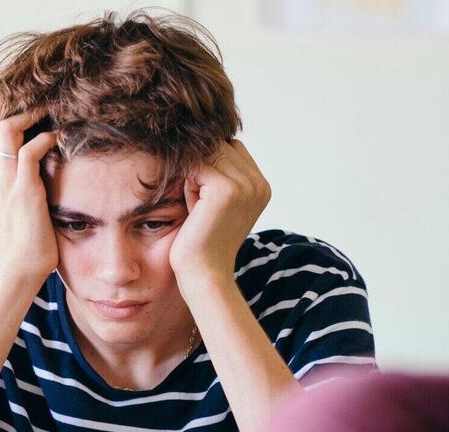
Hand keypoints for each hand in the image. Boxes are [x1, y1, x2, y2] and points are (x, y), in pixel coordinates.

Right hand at [0, 110, 59, 286]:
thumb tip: (51, 166)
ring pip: (8, 127)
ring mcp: (7, 180)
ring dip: (33, 113)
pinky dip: (46, 138)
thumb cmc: (27, 240)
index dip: (13, 109)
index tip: (39, 103)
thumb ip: (29, 181)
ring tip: (54, 109)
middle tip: (49, 99)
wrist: (20, 270)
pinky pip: (30, 151)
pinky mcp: (24, 191)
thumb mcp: (24, 203)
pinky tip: (62, 138)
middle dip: (22, 103)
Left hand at [168, 140, 270, 288]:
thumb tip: (199, 140)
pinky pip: (196, 166)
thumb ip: (218, 175)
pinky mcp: (227, 189)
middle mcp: (259, 184)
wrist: (203, 274)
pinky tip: (191, 208)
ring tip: (195, 206)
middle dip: (201, 167)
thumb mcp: (215, 203)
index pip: (232, 149)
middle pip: (220, 147)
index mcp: (261, 186)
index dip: (210, 166)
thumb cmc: (202, 241)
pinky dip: (187, 183)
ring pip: (208, 154)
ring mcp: (245, 185)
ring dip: (193, 175)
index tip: (203, 198)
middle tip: (196, 203)